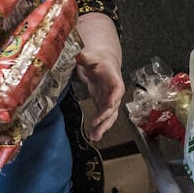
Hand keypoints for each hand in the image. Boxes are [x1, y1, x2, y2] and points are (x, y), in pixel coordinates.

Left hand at [71, 12, 124, 142]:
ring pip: (110, 116)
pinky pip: (104, 119)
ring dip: (103, 127)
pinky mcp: (104, 106)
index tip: (110, 104)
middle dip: (105, 116)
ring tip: (95, 137)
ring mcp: (110, 100)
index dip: (115, 96)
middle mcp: (114, 91)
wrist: (103, 64)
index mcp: (113, 77)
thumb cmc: (97, 60)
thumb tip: (76, 55)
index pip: (117, 88)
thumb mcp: (90, 56)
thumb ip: (84, 57)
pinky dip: (99, 127)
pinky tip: (93, 136)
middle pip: (113, 105)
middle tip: (96, 123)